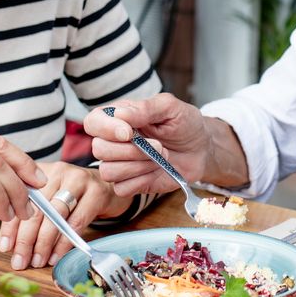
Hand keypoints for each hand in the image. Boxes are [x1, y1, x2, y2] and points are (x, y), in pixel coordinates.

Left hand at [0, 162, 130, 269]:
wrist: (109, 186)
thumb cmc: (74, 196)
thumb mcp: (50, 197)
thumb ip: (31, 212)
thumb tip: (11, 244)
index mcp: (40, 172)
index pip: (19, 200)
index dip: (10, 225)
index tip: (5, 248)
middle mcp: (57, 172)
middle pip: (36, 208)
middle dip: (25, 239)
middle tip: (20, 261)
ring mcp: (78, 180)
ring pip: (55, 215)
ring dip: (43, 243)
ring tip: (37, 261)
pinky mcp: (96, 192)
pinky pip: (76, 222)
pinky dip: (64, 243)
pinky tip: (56, 256)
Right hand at [85, 94, 214, 195]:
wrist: (201, 149)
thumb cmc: (185, 124)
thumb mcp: (170, 108)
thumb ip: (145, 108)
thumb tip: (120, 114)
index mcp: (118, 118)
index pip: (93, 122)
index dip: (106, 129)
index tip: (129, 132)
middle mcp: (114, 141)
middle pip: (99, 149)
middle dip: (132, 150)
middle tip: (159, 145)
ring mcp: (121, 163)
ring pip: (108, 171)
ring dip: (139, 165)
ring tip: (160, 157)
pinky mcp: (131, 183)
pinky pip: (122, 188)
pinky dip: (142, 180)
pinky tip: (156, 170)